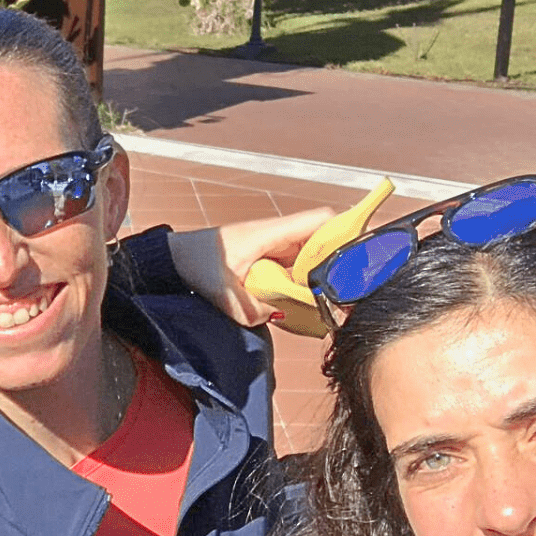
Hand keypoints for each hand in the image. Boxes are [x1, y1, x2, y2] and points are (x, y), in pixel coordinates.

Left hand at [166, 208, 338, 325]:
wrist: (176, 259)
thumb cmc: (197, 264)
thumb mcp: (223, 293)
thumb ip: (250, 309)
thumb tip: (275, 315)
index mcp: (272, 233)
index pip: (321, 220)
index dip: (345, 232)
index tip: (360, 255)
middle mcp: (278, 237)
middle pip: (323, 242)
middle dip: (337, 264)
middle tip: (348, 291)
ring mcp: (274, 247)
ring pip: (311, 257)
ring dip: (320, 276)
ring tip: (332, 300)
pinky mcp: (268, 260)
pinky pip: (296, 268)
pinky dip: (303, 282)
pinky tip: (305, 301)